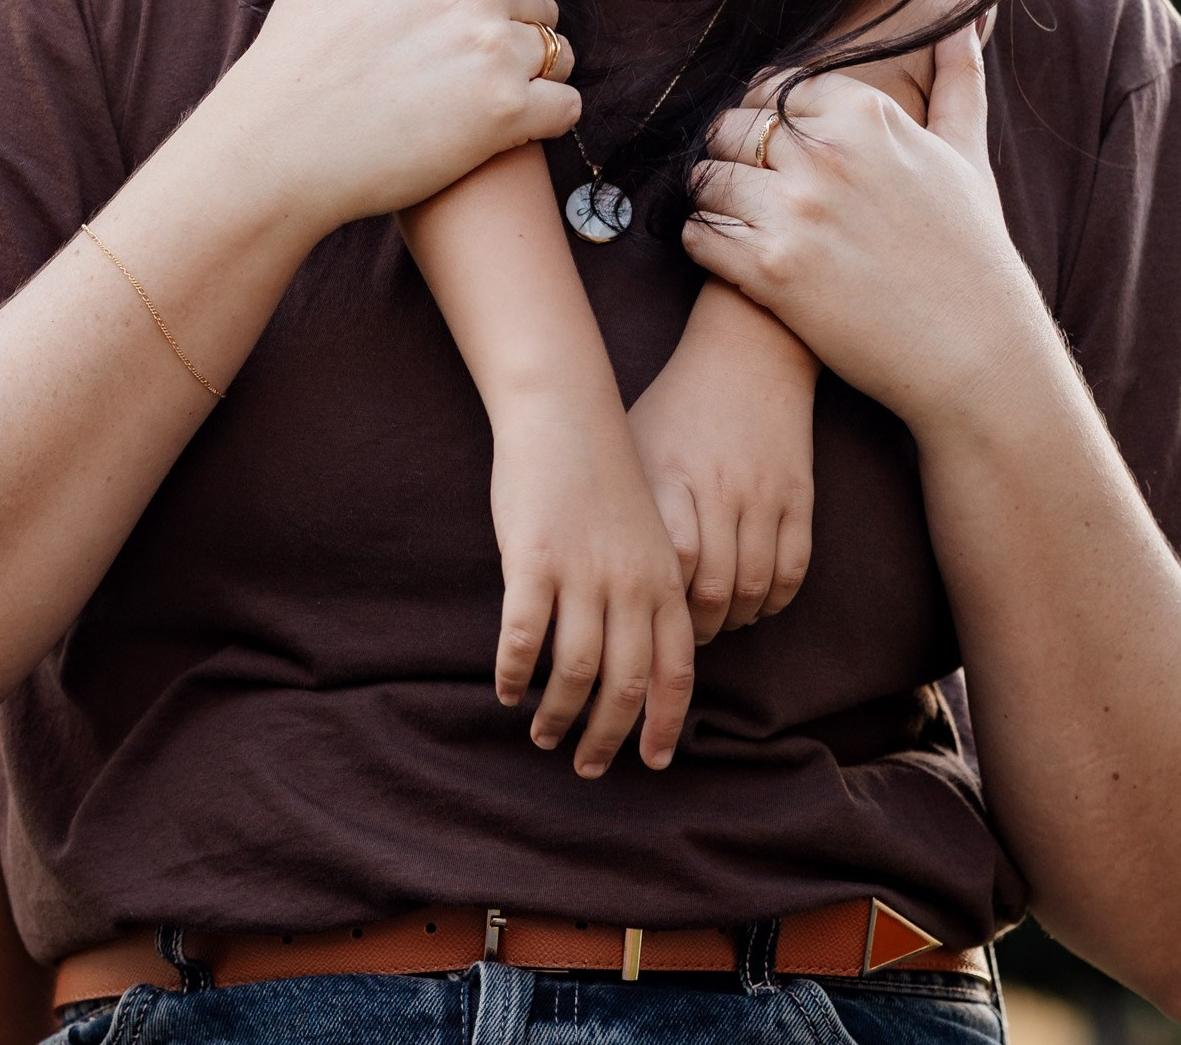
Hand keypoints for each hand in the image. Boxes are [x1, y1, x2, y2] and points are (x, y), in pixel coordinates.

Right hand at [214, 0, 579, 238]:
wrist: (276, 147)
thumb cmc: (295, 56)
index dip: (483, 1)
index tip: (449, 36)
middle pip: (538, 6)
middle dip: (512, 36)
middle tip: (461, 75)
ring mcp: (494, 47)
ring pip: (559, 53)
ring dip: (532, 78)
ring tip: (479, 103)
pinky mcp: (507, 111)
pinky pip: (565, 106)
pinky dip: (544, 120)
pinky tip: (504, 131)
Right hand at [490, 390, 693, 778]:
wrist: (566, 412)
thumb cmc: (603, 476)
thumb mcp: (646, 534)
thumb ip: (650, 592)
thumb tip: (641, 660)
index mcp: (665, 579)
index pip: (676, 672)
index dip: (664, 724)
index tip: (651, 761)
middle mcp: (631, 583)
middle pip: (625, 684)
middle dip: (607, 737)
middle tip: (587, 767)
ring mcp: (582, 572)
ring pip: (575, 672)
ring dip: (559, 715)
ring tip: (542, 734)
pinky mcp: (533, 560)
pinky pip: (522, 636)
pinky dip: (513, 672)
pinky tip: (505, 689)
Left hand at [629, 285, 816, 640]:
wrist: (747, 354)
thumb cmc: (676, 406)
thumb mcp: (634, 441)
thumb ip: (617, 500)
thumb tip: (579, 566)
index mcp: (668, 475)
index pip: (664, 566)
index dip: (654, 607)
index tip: (640, 623)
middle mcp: (717, 487)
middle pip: (712, 590)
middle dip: (695, 630)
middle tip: (676, 640)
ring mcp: (762, 493)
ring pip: (754, 588)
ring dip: (734, 621)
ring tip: (714, 625)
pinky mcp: (798, 496)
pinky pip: (792, 569)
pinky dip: (774, 600)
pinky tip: (754, 604)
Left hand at [685, 28, 1041, 434]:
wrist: (976, 355)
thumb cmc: (974, 254)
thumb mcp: (968, 156)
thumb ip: (958, 83)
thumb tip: (964, 24)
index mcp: (867, 116)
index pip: (774, 87)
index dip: (764, 114)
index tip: (768, 140)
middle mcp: (826, 155)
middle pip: (730, 127)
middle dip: (728, 151)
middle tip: (741, 180)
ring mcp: (795, 212)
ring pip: (706, 178)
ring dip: (709, 197)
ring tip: (728, 215)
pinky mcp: (770, 272)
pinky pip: (698, 236)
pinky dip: (701, 243)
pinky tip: (727, 255)